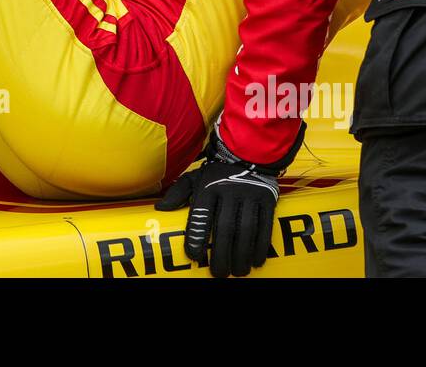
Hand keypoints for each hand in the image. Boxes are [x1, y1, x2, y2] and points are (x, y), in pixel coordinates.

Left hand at [155, 122, 302, 276]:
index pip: (201, 215)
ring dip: (242, 254)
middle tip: (218, 273)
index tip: (194, 256)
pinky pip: (265, 226)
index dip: (197, 237)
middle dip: (221, 254)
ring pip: (246, 230)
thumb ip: (178, 193)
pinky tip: (256, 260)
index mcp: (208, 187)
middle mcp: (229, 191)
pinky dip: (261, 245)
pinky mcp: (267, 199)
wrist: (248, 153)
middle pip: (225, 227)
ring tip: (238, 271)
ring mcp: (249, 195)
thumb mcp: (194, 177)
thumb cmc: (216, 172)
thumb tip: (159, 208)